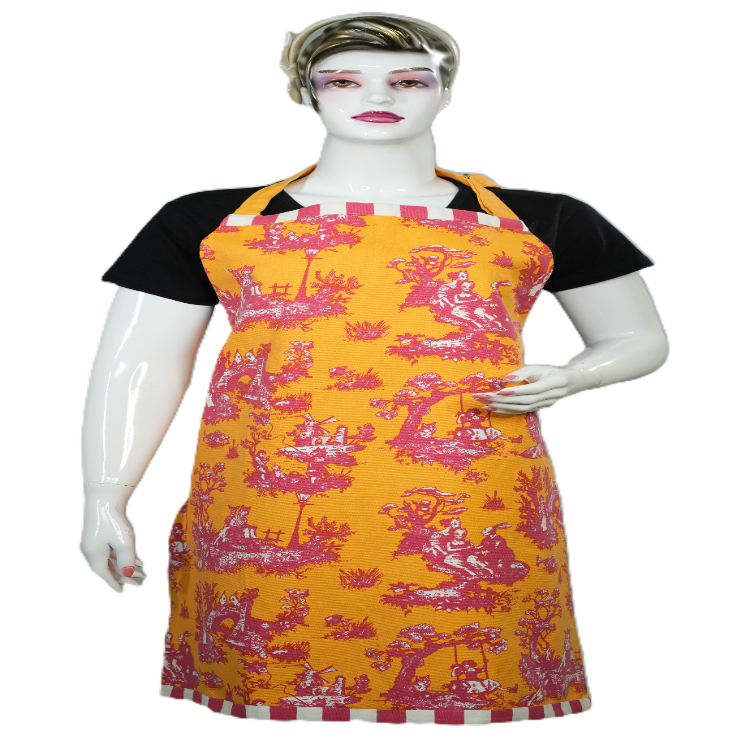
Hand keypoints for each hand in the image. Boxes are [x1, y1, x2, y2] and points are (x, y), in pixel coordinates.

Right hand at [81, 484, 145, 591]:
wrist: (103, 498)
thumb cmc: (113, 520)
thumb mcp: (124, 542)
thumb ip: (126, 560)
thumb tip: (129, 574)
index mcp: (94, 556)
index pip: (105, 574)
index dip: (114, 583)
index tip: (121, 592)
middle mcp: (91, 551)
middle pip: (109, 568)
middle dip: (126, 575)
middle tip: (140, 582)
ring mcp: (93, 543)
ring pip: (110, 559)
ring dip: (125, 565)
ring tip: (142, 570)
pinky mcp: (97, 535)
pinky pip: (109, 550)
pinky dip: (121, 555)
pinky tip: (135, 558)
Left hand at [472, 365, 592, 413]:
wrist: (569, 383)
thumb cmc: (550, 371)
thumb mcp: (539, 367)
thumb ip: (522, 372)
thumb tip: (505, 379)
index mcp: (552, 383)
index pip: (531, 390)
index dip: (516, 392)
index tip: (499, 391)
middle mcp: (548, 397)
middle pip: (522, 401)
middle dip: (501, 400)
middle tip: (482, 396)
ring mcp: (543, 405)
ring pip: (520, 408)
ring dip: (500, 407)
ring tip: (483, 403)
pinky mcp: (537, 409)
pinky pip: (520, 412)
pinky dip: (505, 411)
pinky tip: (492, 409)